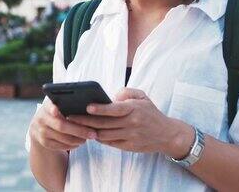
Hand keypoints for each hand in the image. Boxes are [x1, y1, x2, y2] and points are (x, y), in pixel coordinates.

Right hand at [29, 99, 97, 150]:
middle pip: (61, 125)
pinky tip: (79, 142)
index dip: (52, 108)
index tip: (57, 110)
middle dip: (79, 130)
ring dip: (77, 139)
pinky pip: (60, 146)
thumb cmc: (56, 111)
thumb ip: (67, 102)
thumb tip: (89, 105)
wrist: (40, 124)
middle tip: (93, 133)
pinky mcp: (44, 142)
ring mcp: (41, 131)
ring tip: (89, 137)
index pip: (49, 106)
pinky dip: (72, 145)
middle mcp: (41, 119)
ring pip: (62, 138)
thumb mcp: (58, 104)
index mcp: (46, 106)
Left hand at [67, 88, 184, 154]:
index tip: (86, 107)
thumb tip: (110, 97)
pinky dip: (99, 138)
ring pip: (105, 135)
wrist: (167, 134)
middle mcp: (132, 123)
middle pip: (105, 124)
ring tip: (76, 125)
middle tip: (70, 117)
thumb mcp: (142, 96)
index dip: (100, 109)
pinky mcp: (129, 147)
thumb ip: (126, 92)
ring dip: (89, 130)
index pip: (114, 109)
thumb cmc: (150, 112)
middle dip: (86, 121)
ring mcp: (130, 136)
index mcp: (135, 109)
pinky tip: (90, 132)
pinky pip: (110, 143)